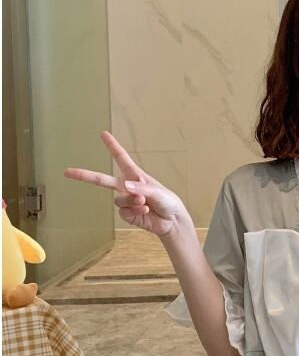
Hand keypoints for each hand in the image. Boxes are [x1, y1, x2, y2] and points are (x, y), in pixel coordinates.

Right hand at [64, 131, 189, 237]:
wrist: (172, 221)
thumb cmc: (167, 201)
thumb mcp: (157, 192)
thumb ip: (141, 189)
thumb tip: (125, 186)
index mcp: (135, 175)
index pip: (121, 158)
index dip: (112, 146)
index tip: (104, 134)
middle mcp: (127, 186)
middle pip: (102, 180)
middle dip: (85, 176)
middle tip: (68, 172)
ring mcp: (126, 200)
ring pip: (118, 200)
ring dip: (132, 202)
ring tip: (145, 203)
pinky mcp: (127, 213)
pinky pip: (123, 211)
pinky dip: (134, 211)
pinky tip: (145, 211)